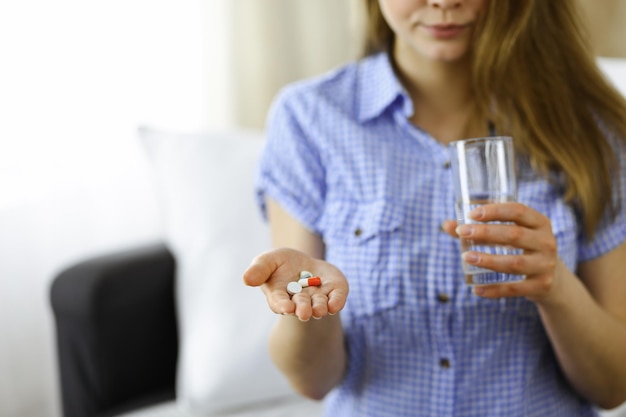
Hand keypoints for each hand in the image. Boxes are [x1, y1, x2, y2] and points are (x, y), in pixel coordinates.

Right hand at [243, 248, 348, 320]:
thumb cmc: (281, 264)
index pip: (279, 303)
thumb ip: (259, 269)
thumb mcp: (267, 261)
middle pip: (301, 306)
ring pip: (319, 305)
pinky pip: (337, 299)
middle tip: (304, 312)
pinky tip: (335, 305)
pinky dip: (337, 302)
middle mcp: (300, 301)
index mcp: (280, 296)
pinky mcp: (334, 291)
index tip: (286, 308)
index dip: (282, 306)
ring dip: (319, 308)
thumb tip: (246, 279)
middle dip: (303, 308)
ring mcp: (318, 297)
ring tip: (319, 309)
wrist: (303, 264)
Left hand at [442, 202, 563, 301]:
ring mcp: (545, 265)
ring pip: (514, 263)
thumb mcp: (509, 234)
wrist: (553, 279)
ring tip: (466, 257)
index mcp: (540, 223)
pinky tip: (476, 289)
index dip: (495, 211)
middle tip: (462, 232)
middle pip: (514, 235)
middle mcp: (547, 242)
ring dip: (488, 260)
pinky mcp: (541, 286)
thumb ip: (480, 228)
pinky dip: (494, 290)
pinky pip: (514, 289)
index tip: (472, 214)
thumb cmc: (522, 248)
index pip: (518, 211)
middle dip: (486, 233)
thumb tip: (446, 225)